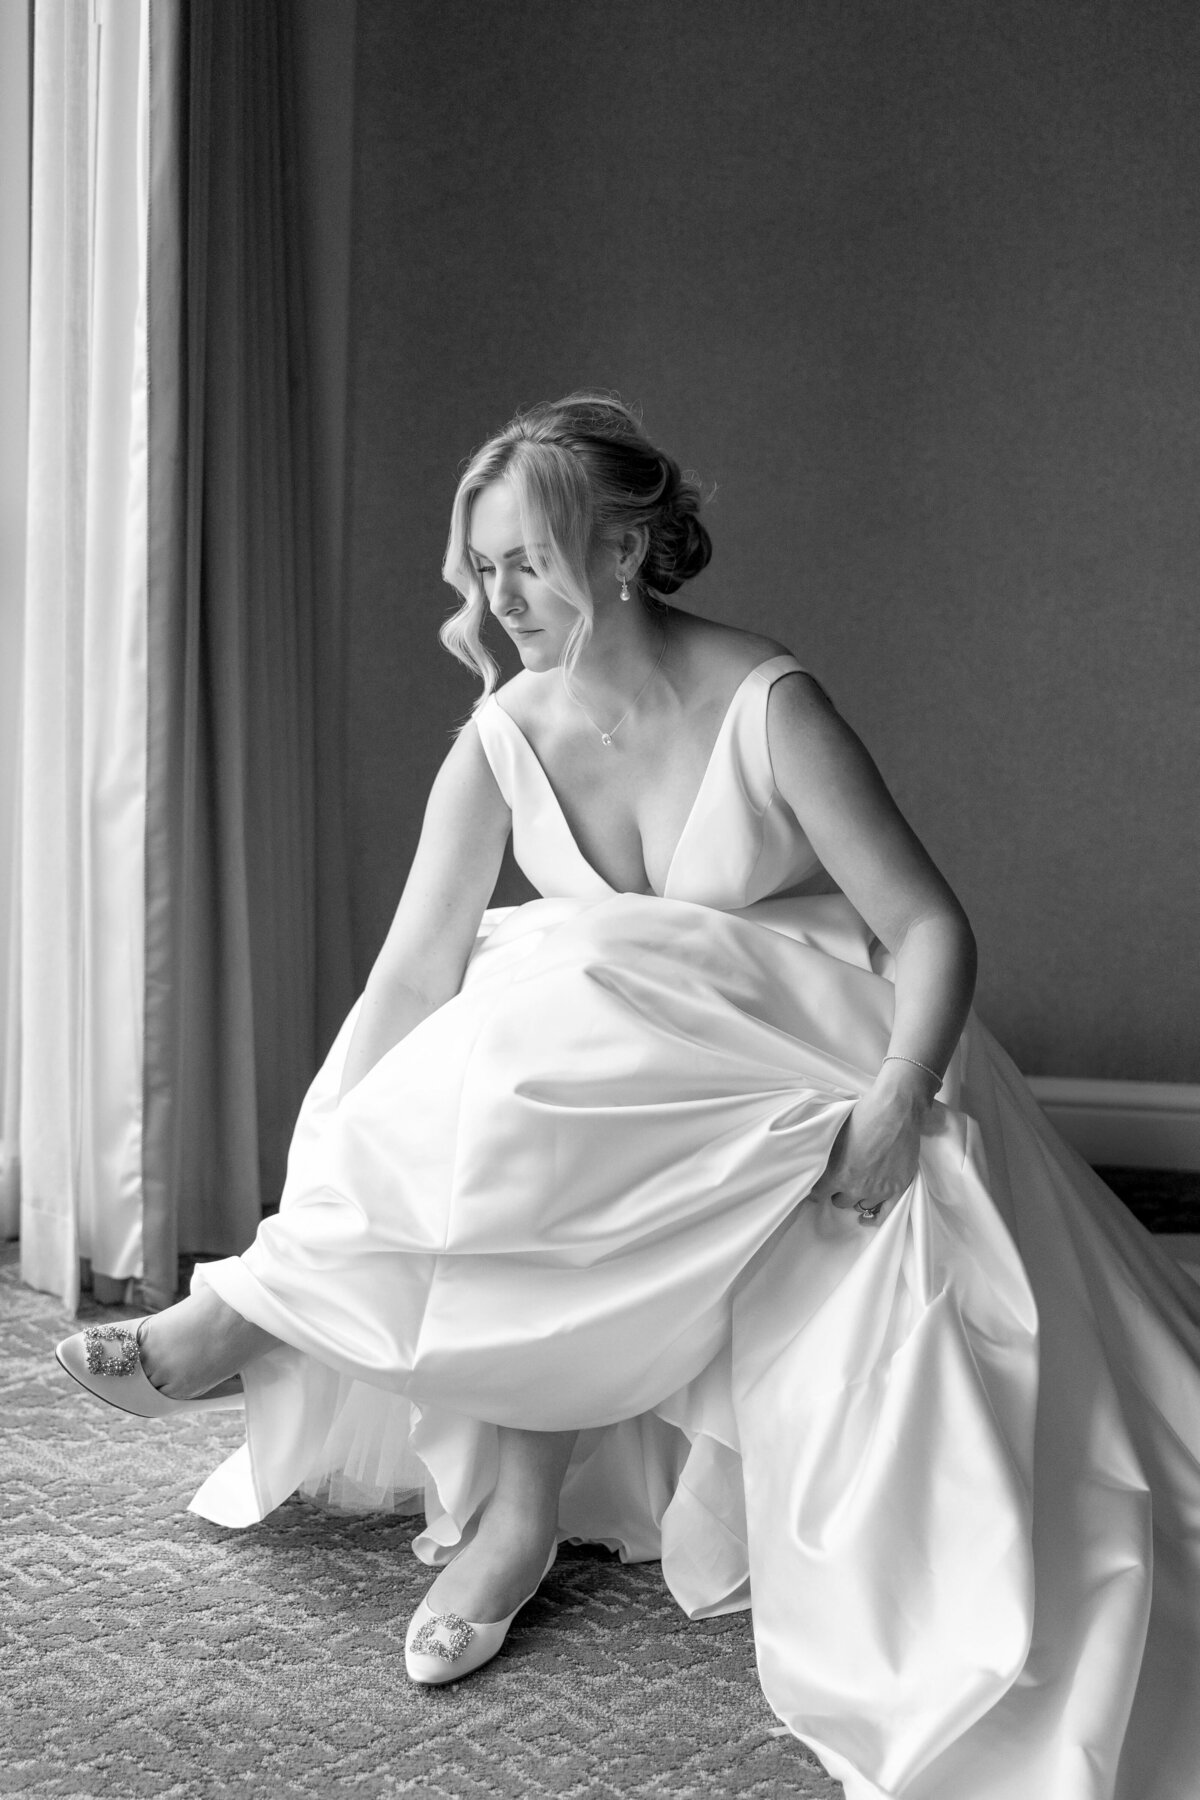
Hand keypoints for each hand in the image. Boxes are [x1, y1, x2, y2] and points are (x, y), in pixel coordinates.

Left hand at [816, 1075, 927, 1226]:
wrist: (896, 1110)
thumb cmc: (863, 1116)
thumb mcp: (835, 1136)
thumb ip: (826, 1158)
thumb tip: (818, 1166)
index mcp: (836, 1175)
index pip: (817, 1195)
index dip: (817, 1190)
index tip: (817, 1187)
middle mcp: (855, 1188)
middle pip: (840, 1202)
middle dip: (839, 1192)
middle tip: (843, 1180)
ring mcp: (878, 1190)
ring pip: (861, 1205)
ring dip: (858, 1197)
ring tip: (859, 1186)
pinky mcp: (897, 1188)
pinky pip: (884, 1213)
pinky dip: (875, 1217)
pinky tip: (867, 1218)